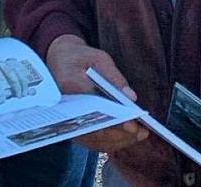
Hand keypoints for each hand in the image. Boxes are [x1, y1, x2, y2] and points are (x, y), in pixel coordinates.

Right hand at [46, 35, 147, 153]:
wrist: (60, 62)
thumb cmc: (80, 57)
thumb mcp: (99, 58)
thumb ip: (114, 77)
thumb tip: (131, 98)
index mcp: (69, 85)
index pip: (92, 107)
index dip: (112, 119)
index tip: (131, 123)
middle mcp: (65, 108)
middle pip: (94, 129)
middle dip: (120, 133)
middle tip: (141, 132)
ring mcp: (68, 121)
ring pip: (95, 139)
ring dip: (119, 140)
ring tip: (141, 134)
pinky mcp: (74, 128)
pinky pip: (93, 141)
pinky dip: (112, 142)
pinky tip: (129, 136)